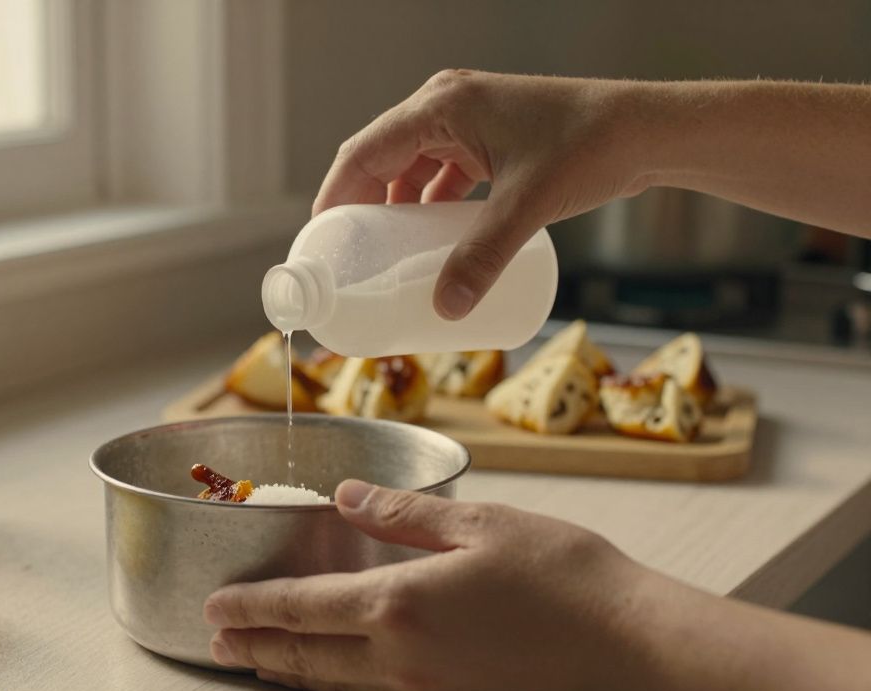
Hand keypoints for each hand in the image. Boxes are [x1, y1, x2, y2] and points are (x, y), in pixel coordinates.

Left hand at [203, 480, 653, 690]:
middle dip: (255, 647)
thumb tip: (348, 497)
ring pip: (336, 683)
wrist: (633, 643)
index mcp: (402, 602)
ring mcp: (427, 690)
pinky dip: (335, 685)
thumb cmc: (565, 574)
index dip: (252, 607)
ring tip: (255, 663)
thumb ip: (403, 513)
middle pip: (307, 655)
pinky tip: (332, 678)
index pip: (302, 607)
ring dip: (289, 671)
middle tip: (215, 642)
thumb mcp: (480, 523)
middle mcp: (402, 655)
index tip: (215, 607)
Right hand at [313, 70, 649, 320]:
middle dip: (361, 206)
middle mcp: (447, 104)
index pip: (363, 152)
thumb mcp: (527, 207)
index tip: (321, 242)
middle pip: (380, 158)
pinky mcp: (488, 135)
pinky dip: (427, 202)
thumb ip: (483, 258)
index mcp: (441, 106)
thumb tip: (445, 308)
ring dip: (394, 206)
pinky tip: (428, 237)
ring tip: (382, 252)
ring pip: (410, 165)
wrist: (647, 129)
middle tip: (347, 255)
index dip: (335, 197)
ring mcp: (468, 118)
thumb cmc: (590, 147)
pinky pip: (440, 169)